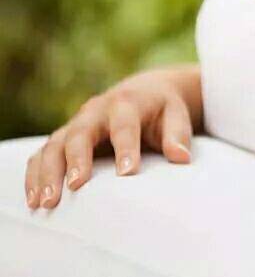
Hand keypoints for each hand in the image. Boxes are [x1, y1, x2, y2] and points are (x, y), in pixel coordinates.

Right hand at [24, 67, 194, 209]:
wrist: (144, 92)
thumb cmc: (162, 110)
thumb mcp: (176, 115)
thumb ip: (177, 134)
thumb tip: (181, 158)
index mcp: (126, 103)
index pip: (124, 125)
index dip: (126, 148)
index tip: (127, 173)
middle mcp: (96, 112)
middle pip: (80, 133)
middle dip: (75, 160)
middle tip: (74, 187)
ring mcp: (76, 124)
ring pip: (54, 145)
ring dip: (47, 173)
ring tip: (46, 201)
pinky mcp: (64, 137)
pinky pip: (41, 154)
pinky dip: (34, 175)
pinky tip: (34, 199)